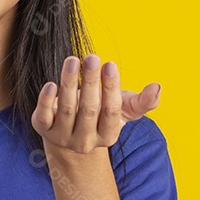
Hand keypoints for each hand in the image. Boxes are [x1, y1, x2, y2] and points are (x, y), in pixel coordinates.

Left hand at [31, 54, 160, 153]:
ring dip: (69, 83)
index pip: (110, 112)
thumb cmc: (102, 114)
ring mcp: (62, 137)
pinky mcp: (42, 128)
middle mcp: (84, 141)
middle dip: (91, 82)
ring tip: (73, 60)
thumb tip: (157, 87)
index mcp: (108, 136)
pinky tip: (51, 84)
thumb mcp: (124, 109)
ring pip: (66, 109)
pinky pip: (43, 116)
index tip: (110, 65)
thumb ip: (143, 102)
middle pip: (88, 110)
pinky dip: (46, 100)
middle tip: (92, 57)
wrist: (70, 131)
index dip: (111, 88)